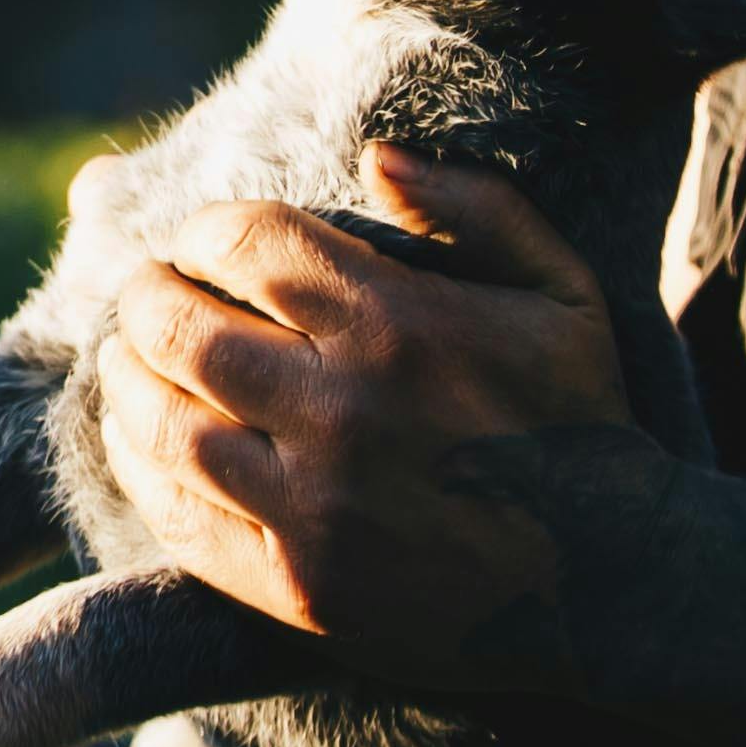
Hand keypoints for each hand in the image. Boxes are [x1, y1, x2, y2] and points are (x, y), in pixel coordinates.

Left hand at [89, 150, 636, 686]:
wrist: (618, 590)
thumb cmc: (584, 424)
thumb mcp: (564, 291)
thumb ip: (477, 206)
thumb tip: (375, 156)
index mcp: (401, 327)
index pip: (248, 245)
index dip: (203, 232)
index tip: (199, 241)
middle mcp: (343, 412)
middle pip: (181, 328)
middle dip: (147, 295)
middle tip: (146, 292)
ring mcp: (313, 508)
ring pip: (164, 422)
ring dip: (126, 377)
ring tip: (128, 357)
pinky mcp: (295, 589)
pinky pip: (180, 518)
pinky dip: (140, 468)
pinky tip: (138, 440)